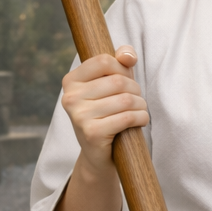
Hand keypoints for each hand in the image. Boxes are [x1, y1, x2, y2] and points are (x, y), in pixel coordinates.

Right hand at [61, 45, 148, 175]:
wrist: (99, 155)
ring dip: (141, 106)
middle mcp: (70, 97)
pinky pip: (127, 117)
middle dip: (135, 90)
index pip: (104, 61)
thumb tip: (128, 55)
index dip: (123, 69)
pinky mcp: (92, 133)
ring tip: (140, 111)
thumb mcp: (110, 85)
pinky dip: (141, 118)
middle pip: (118, 81)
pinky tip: (140, 121)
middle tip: (136, 100)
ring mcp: (79, 116)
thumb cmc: (107, 113)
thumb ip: (119, 62)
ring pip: (126, 100)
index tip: (126, 81)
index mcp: (71, 81)